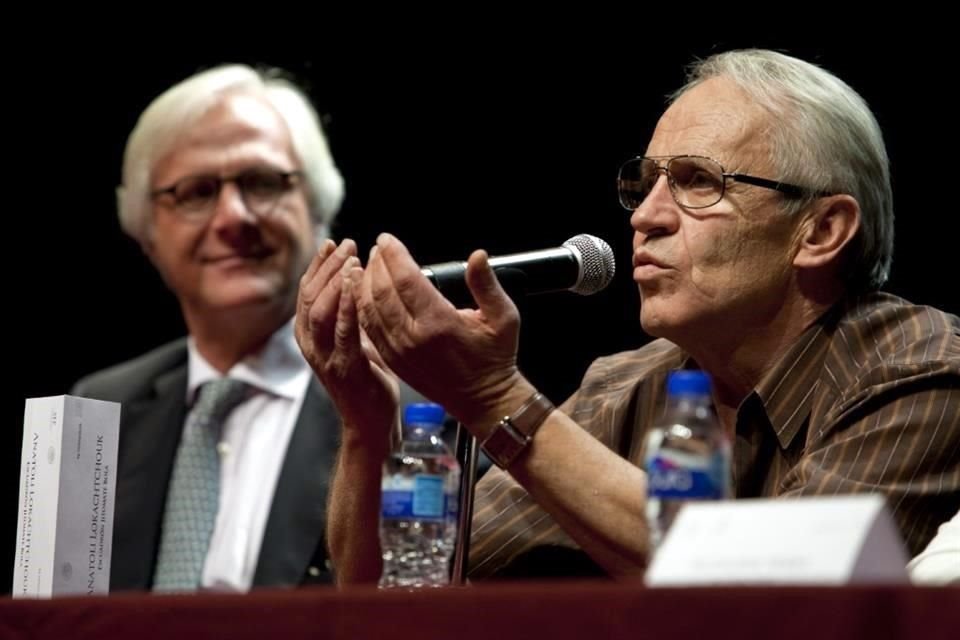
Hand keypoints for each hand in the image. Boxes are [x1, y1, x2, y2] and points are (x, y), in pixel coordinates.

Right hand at [295, 239, 399, 448]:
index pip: (307, 292)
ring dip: (336, 282)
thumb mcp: (355, 342)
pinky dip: (348, 306)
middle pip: (310, 296)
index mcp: (311, 336)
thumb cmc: (367, 381)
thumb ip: (350, 317)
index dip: (318, 265)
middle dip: (328, 266)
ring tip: (352, 260)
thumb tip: (360, 283)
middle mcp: (312, 345)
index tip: (332, 243)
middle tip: (347, 244)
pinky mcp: (345, 368)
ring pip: (320, 311)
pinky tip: (357, 286)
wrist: (371, 424)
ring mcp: (325, 358)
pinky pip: (343, 332)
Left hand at [354, 233, 522, 428]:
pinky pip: (369, 328)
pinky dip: (361, 305)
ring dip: (363, 282)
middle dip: (376, 263)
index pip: (406, 279)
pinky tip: (363, 291)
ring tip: (366, 264)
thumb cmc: (495, 358)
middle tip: (378, 247)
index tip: (387, 238)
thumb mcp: (504, 318)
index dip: (394, 254)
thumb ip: (487, 284)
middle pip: (381, 290)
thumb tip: (478, 256)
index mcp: (440, 323)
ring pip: (369, 309)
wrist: (483, 399)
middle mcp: (414, 337)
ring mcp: (399, 351)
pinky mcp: (393, 360)